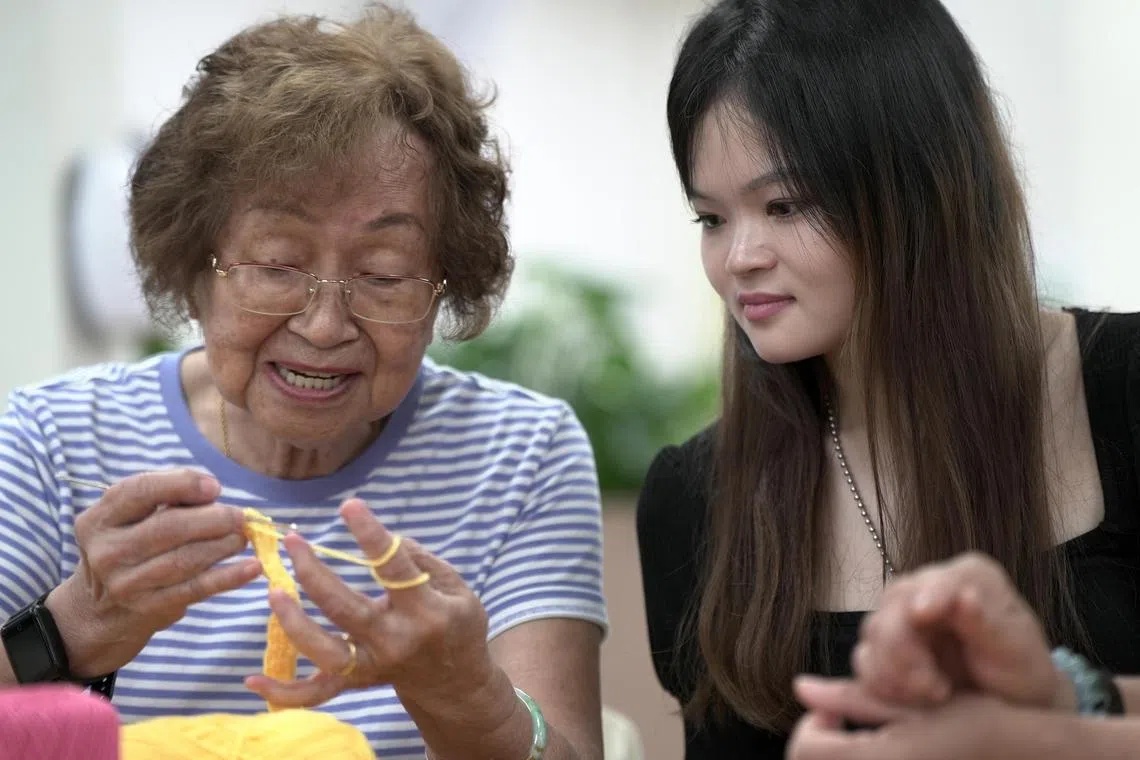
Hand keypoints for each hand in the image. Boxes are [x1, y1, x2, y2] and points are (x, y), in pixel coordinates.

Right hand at [50, 470, 258, 675]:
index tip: (215, 487)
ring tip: (245, 536)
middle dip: (214, 518)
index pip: (140, 490)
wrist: (101, 609)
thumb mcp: (131, 518)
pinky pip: (197, 588)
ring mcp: (127, 583)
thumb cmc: (130, 547)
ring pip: (186, 558)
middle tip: (240, 516)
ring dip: (225, 545)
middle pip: (169, 527)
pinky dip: (229, 577)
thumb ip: (165, 497)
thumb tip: (212, 491)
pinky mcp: (150, 607)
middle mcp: (107, 551)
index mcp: (99, 519)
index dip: (182, 483)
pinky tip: (253, 567)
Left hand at [244, 499, 498, 715]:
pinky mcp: (357, 683)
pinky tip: (252, 680)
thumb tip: (383, 540)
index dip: (371, 535)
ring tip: (273, 590)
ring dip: (294, 622)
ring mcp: (373, 667)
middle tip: (293, 540)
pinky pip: (315, 693)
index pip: (394, 569)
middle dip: (313, 572)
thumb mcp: (458, 588)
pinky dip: (283, 693)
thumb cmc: (457, 625)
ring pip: (325, 653)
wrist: (456, 683)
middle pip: (345, 609)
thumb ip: (422, 561)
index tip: (349, 506)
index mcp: (426, 612)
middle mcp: (395, 642)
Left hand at [789, 676, 1047, 759]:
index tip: (833, 707)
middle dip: (819, 743)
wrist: (1032, 757)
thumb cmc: (977, 726)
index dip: (811, 726)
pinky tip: (882, 753)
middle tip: (841, 722)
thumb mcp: (913, 703)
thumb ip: (853, 697)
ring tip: (865, 738)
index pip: (807, 751)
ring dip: (837, 754)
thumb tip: (802, 687)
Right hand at [852, 552, 1065, 708]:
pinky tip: (915, 699)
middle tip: (935, 688)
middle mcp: (926, 587)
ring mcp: (899, 615)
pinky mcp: (881, 646)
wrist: (1005, 707)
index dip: (930, 594)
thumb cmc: (1018, 674)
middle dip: (906, 650)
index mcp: (968, 577)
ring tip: (935, 696)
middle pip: (894, 605)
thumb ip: (988, 624)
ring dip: (896, 673)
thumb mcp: (1016, 652)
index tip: (923, 614)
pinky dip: (885, 685)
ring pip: (874, 634)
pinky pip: (864, 661)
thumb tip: (965, 596)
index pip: (942, 579)